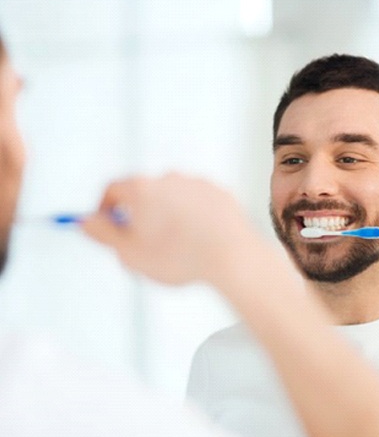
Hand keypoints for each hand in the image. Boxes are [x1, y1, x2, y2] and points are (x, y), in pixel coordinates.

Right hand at [82, 173, 255, 285]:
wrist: (232, 257)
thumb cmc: (182, 258)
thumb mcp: (129, 254)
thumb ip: (102, 234)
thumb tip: (87, 221)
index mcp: (142, 188)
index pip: (112, 190)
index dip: (104, 209)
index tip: (108, 226)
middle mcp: (169, 178)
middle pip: (143, 193)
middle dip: (139, 215)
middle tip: (144, 243)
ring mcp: (197, 183)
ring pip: (173, 198)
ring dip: (168, 215)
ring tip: (177, 246)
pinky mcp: (220, 192)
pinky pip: (198, 203)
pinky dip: (194, 217)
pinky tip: (198, 240)